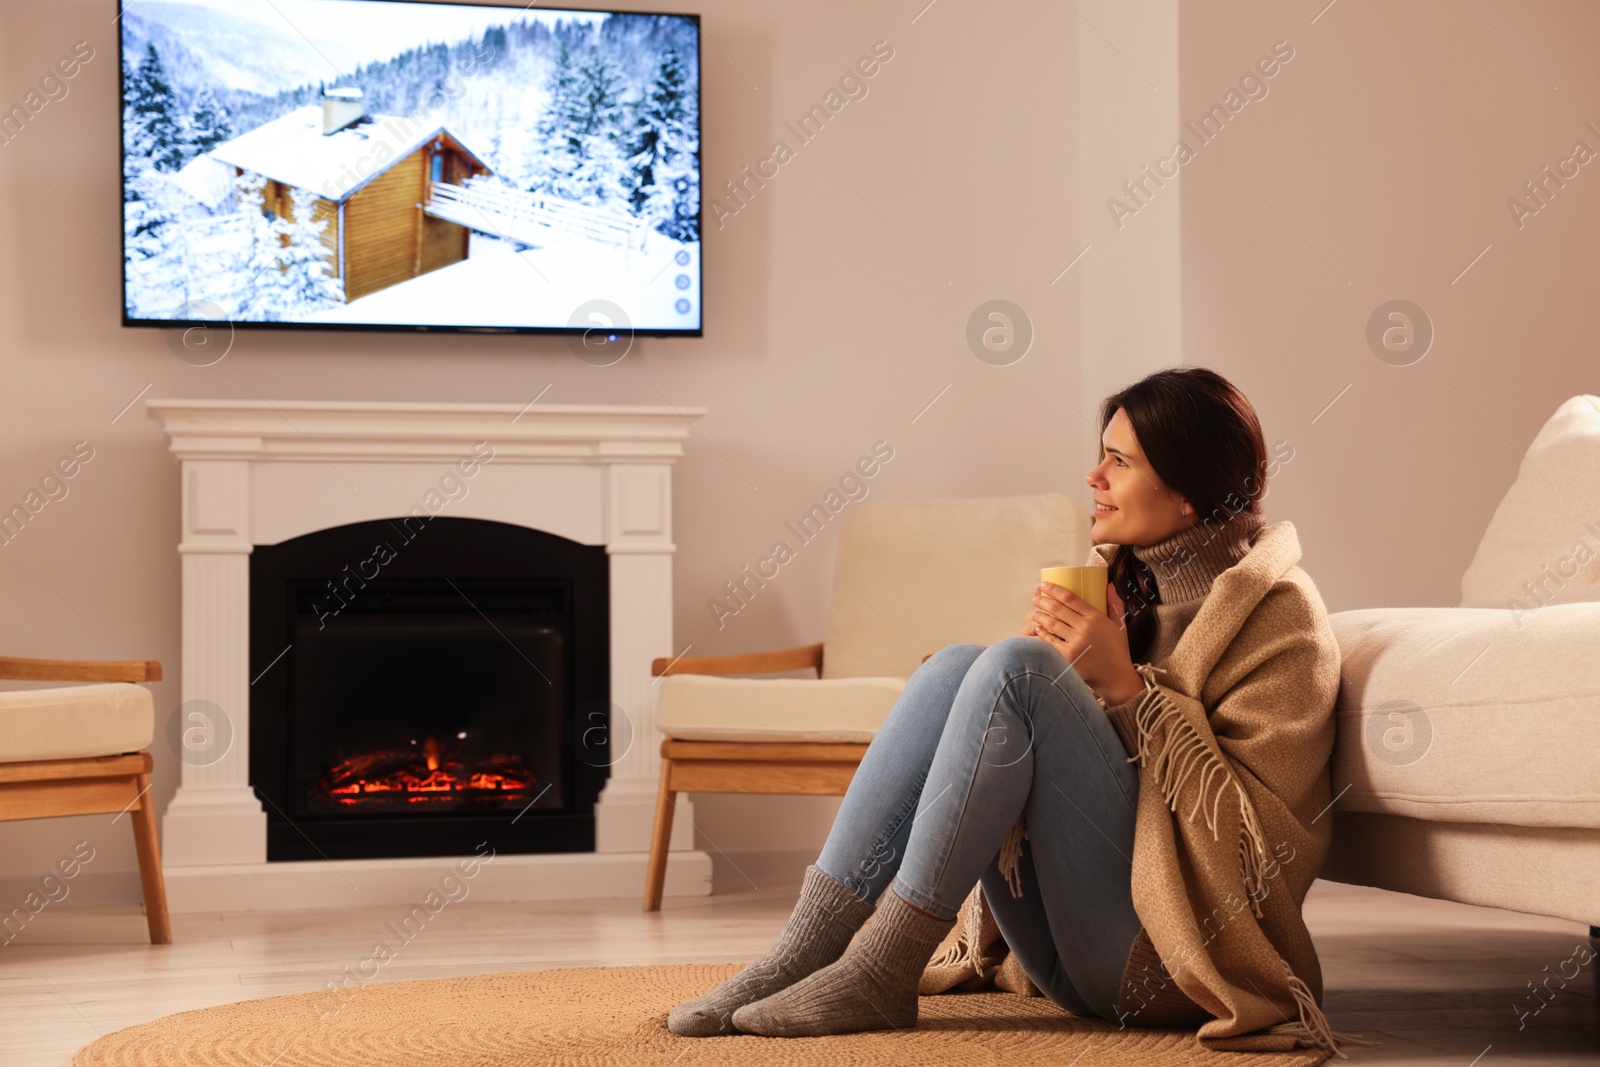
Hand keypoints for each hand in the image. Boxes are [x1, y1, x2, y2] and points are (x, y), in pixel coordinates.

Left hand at [1024, 580, 1142, 705]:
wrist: (1116, 677)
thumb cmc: (1117, 650)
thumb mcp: (1120, 625)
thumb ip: (1114, 604)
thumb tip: (1109, 585)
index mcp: (1096, 617)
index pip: (1070, 598)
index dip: (1054, 590)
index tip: (1043, 585)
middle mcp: (1085, 628)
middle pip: (1057, 609)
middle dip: (1042, 601)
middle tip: (1035, 598)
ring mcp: (1076, 643)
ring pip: (1052, 624)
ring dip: (1039, 616)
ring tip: (1034, 613)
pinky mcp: (1068, 657)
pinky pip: (1050, 642)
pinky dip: (1042, 634)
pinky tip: (1037, 629)